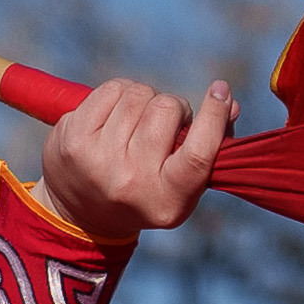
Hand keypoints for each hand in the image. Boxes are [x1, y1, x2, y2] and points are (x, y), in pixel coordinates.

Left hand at [35, 76, 234, 249]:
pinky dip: (119, 93)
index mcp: (167, 201)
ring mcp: (98, 159)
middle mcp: (132, 182)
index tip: (220, 91)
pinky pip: (111, 89)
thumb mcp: (182, 183)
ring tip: (135, 124)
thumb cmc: (146, 190)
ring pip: (138, 94)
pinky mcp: (74, 138)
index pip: (198, 153)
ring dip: (144, 99)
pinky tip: (114, 117)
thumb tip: (229, 102)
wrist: (81, 214)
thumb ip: (211, 144)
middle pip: (167, 109)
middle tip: (162, 125)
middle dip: (171, 107)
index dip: (213, 117)